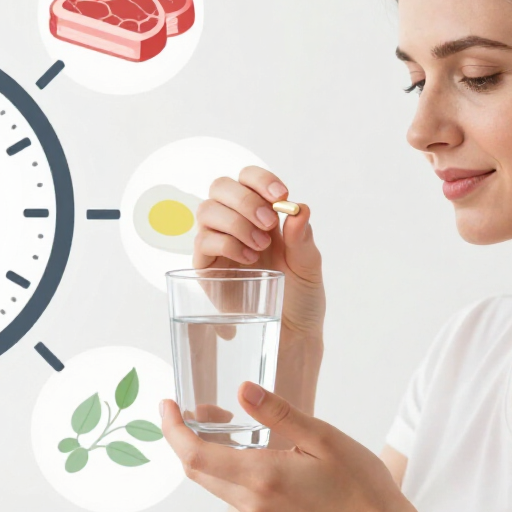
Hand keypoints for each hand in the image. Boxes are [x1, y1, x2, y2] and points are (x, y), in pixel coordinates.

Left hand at [161, 382, 417, 511]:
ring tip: (214, 419)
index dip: (172, 429)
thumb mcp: (323, 437)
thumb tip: (242, 389)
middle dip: (180, 438)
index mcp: (263, 477)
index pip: (195, 455)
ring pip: (212, 483)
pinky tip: (242, 448)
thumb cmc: (360, 484)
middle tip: (182, 407)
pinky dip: (224, 468)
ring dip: (203, 453)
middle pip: (195, 471)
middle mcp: (252, 503)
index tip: (166, 404)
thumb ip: (279, 413)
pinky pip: (231, 494)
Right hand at [194, 166, 324, 340]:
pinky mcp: (205, 266)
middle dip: (245, 200)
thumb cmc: (300, 294)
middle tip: (268, 224)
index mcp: (261, 213)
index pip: (248, 178)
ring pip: (207, 210)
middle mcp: (234, 222)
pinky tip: (248, 259)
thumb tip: (299, 208)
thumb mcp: (308, 265)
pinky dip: (226, 244)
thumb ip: (302, 238)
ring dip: (235, 222)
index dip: (260, 179)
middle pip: (221, 187)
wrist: (291, 332)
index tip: (280, 196)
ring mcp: (217, 242)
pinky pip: (202, 242)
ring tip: (260, 246)